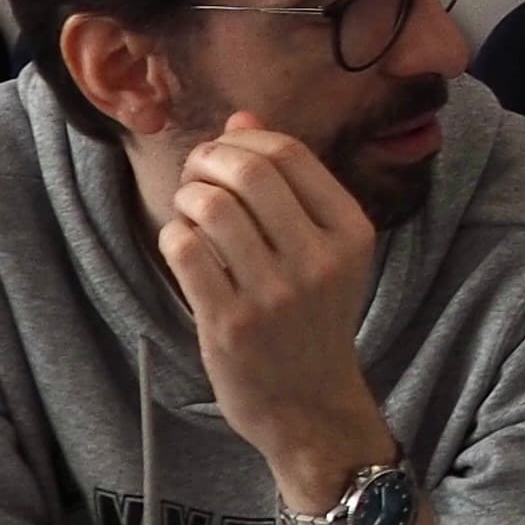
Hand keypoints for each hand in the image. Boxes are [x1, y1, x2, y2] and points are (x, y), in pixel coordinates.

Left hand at [161, 112, 389, 501]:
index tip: (225, 154)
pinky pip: (184, 249)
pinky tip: (183, 248)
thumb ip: (288, 181)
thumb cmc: (311, 318)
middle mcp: (318, 260)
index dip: (243, 139)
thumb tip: (242, 118)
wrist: (309, 406)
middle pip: (247, 170)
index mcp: (351, 232)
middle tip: (197, 176)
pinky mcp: (229, 324)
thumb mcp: (322, 248)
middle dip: (207, 160)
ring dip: (187, 197)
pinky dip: (173, 236)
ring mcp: (273, 294)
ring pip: (210, 205)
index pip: (289, 153)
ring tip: (190, 214)